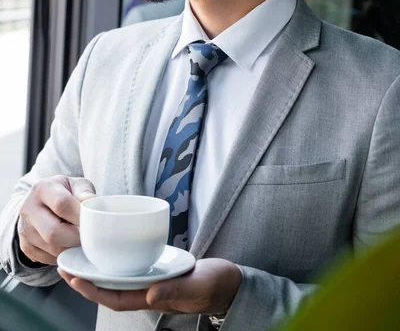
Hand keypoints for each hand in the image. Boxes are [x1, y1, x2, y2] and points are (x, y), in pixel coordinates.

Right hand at [18, 175, 95, 265]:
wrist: (39, 202)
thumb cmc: (64, 192)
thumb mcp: (75, 184)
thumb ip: (85, 191)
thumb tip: (92, 202)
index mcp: (42, 189)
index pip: (61, 204)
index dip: (80, 215)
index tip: (93, 221)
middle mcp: (28, 209)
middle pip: (53, 232)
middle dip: (76, 238)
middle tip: (89, 236)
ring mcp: (25, 230)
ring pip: (52, 249)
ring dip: (72, 248)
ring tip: (81, 239)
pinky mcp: (26, 246)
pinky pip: (48, 259)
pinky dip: (64, 256)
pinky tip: (70, 245)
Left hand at [58, 258, 241, 314]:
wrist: (229, 282)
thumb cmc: (215, 286)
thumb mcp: (198, 286)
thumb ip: (175, 291)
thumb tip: (149, 295)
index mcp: (154, 298)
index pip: (116, 298)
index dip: (94, 291)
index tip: (75, 278)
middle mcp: (148, 291)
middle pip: (110, 289)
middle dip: (86, 280)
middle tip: (63, 265)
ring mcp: (151, 281)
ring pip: (117, 278)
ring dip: (96, 270)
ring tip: (77, 258)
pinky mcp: (157, 270)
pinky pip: (130, 267)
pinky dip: (115, 260)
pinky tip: (107, 249)